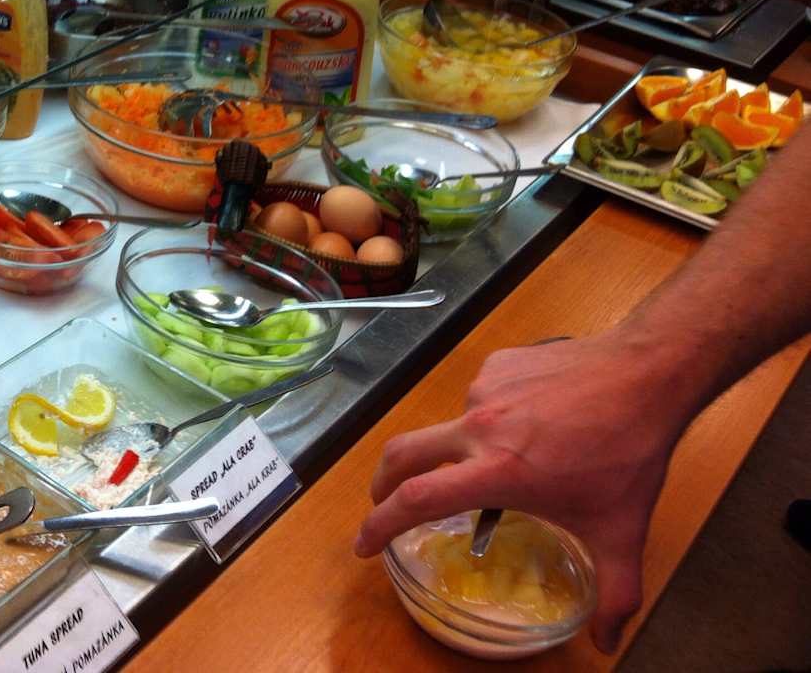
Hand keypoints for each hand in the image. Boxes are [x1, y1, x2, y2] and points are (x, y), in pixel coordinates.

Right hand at [352, 332, 696, 653]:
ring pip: (456, 428)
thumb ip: (615, 595)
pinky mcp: (497, 364)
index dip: (380, 525)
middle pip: (404, 455)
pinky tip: (534, 422)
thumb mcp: (622, 533)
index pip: (417, 501)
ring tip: (518, 455)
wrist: (645, 374)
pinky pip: (482, 397)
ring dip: (466, 449)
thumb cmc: (629, 455)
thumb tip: (606, 645)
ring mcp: (485, 390)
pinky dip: (494, 417)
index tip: (364, 545)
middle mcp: (479, 429)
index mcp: (497, 473)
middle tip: (385, 503)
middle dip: (383, 483)